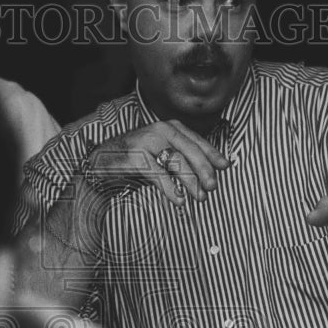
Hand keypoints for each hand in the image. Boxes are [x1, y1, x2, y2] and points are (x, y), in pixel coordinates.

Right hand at [88, 120, 229, 204]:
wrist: (102, 165)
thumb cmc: (136, 161)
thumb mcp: (163, 157)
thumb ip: (185, 160)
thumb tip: (214, 172)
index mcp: (170, 127)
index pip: (197, 141)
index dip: (213, 154)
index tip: (225, 167)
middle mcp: (160, 130)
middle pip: (190, 150)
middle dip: (205, 170)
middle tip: (213, 187)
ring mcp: (147, 141)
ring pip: (177, 162)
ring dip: (191, 182)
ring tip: (199, 197)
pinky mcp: (135, 156)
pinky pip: (159, 175)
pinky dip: (171, 189)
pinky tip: (180, 201)